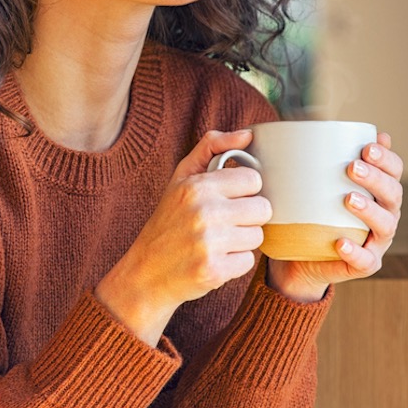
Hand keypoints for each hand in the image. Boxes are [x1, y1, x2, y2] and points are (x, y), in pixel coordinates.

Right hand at [96, 129, 270, 345]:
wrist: (145, 273)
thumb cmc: (168, 222)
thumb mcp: (181, 179)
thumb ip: (211, 148)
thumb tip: (248, 134)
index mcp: (197, 186)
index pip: (253, 180)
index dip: (243, 191)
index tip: (227, 199)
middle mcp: (203, 212)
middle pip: (262, 209)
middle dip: (247, 217)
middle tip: (224, 223)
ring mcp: (209, 243)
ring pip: (258, 236)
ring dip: (241, 241)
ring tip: (217, 242)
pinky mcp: (214, 270)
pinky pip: (248, 261)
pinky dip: (234, 263)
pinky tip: (214, 260)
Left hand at [266, 132, 404, 302]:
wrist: (299, 257)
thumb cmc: (310, 212)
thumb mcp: (312, 184)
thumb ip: (318, 158)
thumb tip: (312, 122)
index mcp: (378, 192)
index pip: (394, 171)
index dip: (386, 159)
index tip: (366, 147)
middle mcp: (384, 214)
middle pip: (393, 194)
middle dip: (376, 178)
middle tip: (352, 167)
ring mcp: (376, 241)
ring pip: (385, 225)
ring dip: (370, 211)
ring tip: (349, 199)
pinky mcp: (363, 264)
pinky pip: (365, 260)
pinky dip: (355, 251)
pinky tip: (341, 242)